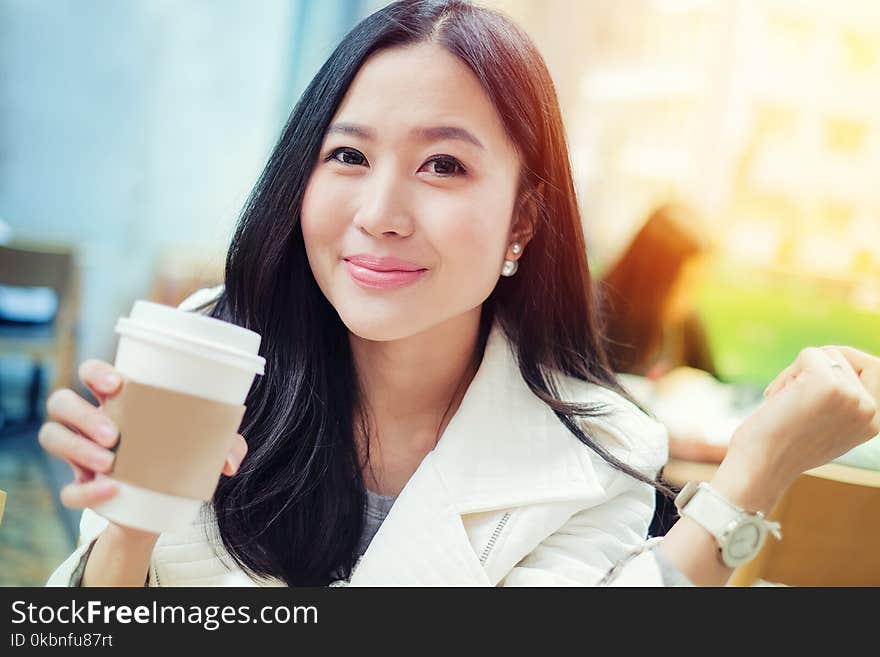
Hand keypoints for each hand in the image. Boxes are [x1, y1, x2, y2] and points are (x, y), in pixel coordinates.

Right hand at [39, 359, 248, 512]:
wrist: (160, 505)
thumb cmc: (178, 455)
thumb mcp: (203, 446)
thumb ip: (224, 445)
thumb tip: (232, 459)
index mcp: (117, 401)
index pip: (89, 373)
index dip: (95, 372)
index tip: (116, 384)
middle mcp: (89, 422)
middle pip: (61, 402)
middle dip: (82, 414)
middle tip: (114, 434)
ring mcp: (78, 454)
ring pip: (52, 436)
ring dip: (76, 447)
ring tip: (110, 461)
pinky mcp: (80, 487)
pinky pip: (67, 489)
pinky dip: (84, 491)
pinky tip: (109, 491)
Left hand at [723, 346, 878, 499]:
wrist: (761, 467)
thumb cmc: (781, 445)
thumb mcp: (824, 424)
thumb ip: (838, 401)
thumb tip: (832, 363)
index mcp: (874, 421)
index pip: (876, 368)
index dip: (846, 362)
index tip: (815, 375)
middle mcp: (870, 409)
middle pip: (844, 356)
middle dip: (811, 368)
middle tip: (791, 397)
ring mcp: (852, 397)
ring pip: (825, 354)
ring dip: (795, 374)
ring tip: (784, 404)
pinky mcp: (828, 385)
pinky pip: (809, 355)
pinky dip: (786, 374)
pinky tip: (778, 401)